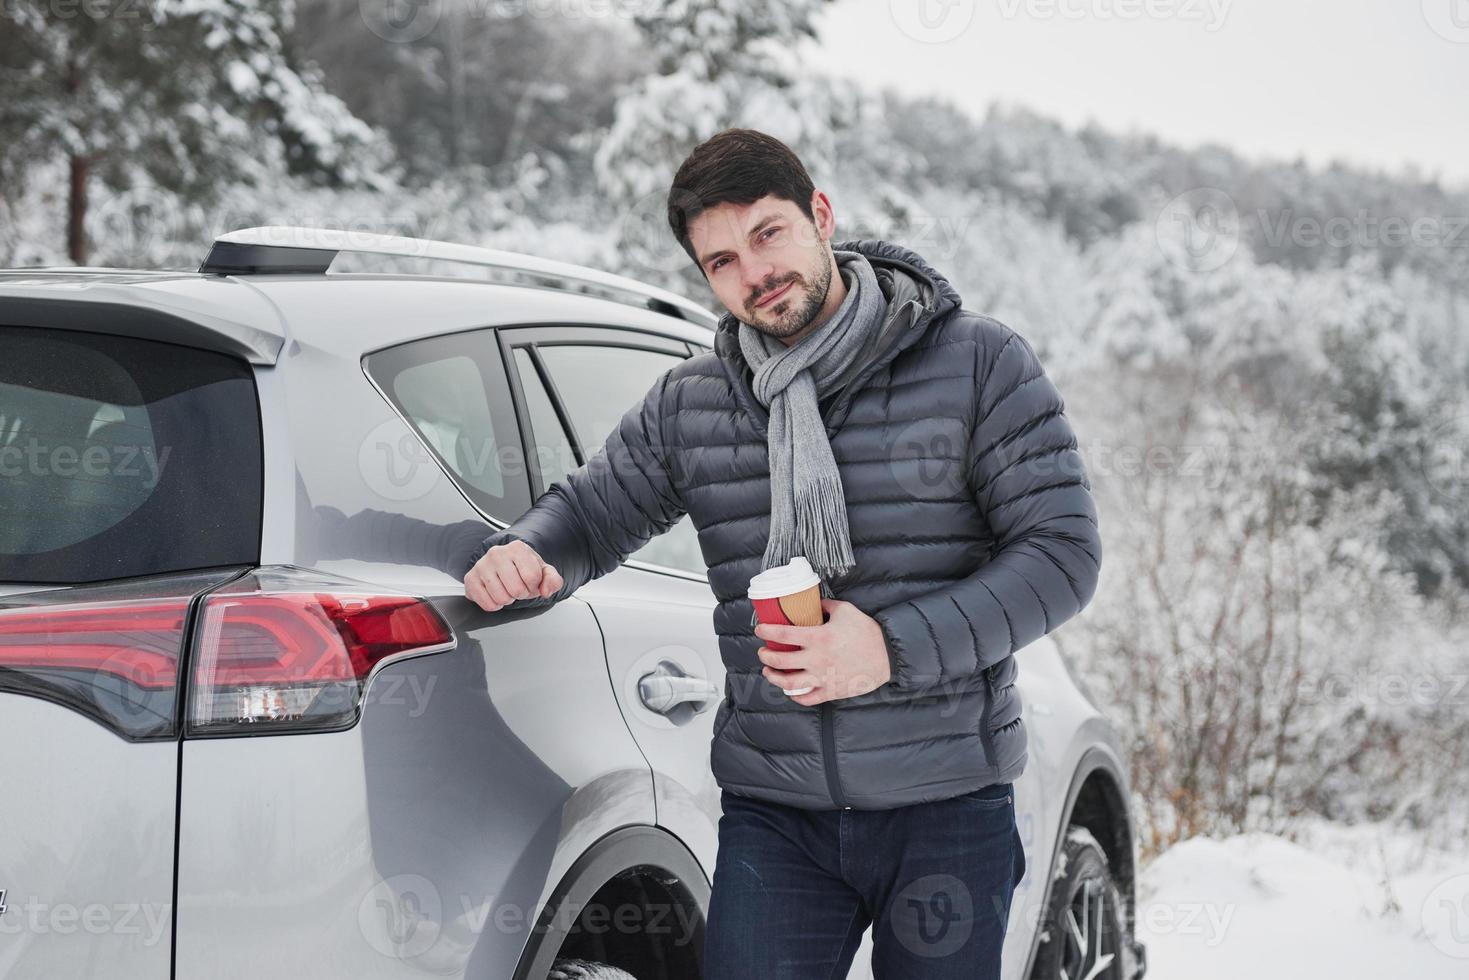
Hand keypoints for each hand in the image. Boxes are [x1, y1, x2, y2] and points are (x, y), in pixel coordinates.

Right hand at [464, 539, 563, 610]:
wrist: (505, 565)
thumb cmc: (524, 568)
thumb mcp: (543, 571)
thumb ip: (553, 580)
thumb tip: (546, 591)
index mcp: (517, 548)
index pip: (532, 577)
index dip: (535, 586)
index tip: (530, 582)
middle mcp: (497, 553)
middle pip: (516, 590)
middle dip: (521, 594)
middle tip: (518, 587)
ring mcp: (481, 566)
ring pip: (501, 598)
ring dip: (508, 599)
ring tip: (507, 589)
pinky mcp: (470, 579)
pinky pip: (487, 604)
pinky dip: (495, 605)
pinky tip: (496, 593)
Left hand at [754, 598, 891, 706]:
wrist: (887, 656)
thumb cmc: (867, 632)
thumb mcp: (845, 611)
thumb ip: (825, 606)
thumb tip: (812, 603)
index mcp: (819, 637)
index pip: (783, 634)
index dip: (766, 631)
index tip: (759, 629)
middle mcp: (817, 659)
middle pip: (780, 660)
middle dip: (766, 656)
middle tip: (763, 651)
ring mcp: (823, 677)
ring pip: (788, 683)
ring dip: (773, 677)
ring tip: (768, 671)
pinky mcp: (831, 691)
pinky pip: (807, 698)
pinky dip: (794, 696)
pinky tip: (790, 690)